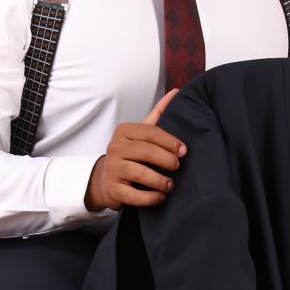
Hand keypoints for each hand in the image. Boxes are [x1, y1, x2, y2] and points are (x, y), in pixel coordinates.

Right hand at [85, 87, 188, 210]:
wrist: (106, 180)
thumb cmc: (130, 154)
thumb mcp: (141, 133)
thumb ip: (158, 114)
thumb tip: (177, 91)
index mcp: (124, 131)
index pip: (150, 132)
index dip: (170, 141)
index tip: (184, 150)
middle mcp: (115, 148)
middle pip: (147, 152)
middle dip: (167, 160)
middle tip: (178, 167)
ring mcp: (112, 169)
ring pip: (141, 174)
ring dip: (161, 181)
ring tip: (171, 185)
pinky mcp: (113, 189)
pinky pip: (135, 196)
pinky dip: (151, 198)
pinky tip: (161, 196)